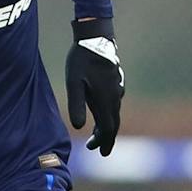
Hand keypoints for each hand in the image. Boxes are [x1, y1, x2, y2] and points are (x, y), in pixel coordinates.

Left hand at [65, 18, 123, 155]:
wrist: (95, 37)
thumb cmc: (81, 60)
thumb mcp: (74, 83)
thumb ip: (76, 105)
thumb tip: (78, 127)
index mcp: (106, 100)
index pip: (108, 128)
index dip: (105, 142)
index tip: (101, 153)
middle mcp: (115, 96)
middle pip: (113, 123)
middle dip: (106, 137)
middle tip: (99, 149)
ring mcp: (117, 88)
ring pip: (114, 113)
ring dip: (106, 125)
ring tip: (95, 134)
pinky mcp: (115, 81)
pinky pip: (114, 103)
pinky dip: (107, 113)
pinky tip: (100, 112)